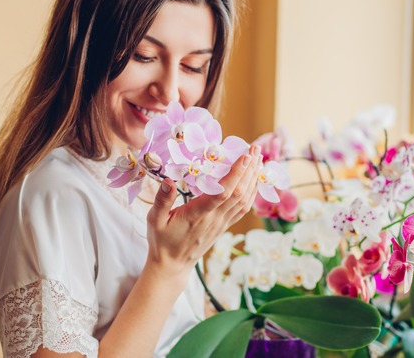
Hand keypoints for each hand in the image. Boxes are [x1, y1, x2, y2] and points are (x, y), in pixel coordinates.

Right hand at [144, 145, 262, 279]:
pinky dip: (252, 192)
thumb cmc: (162, 240)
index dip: (236, 174)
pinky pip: (243, 208)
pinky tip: (255, 180)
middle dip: (250, 169)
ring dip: (253, 178)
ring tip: (258, 158)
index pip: (223, 192)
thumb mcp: (154, 220)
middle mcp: (215, 218)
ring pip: (245, 199)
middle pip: (239, 192)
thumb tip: (167, 180)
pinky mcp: (224, 225)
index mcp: (198, 214)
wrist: (173, 264)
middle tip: (256, 148)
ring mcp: (222, 223)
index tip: (245, 156)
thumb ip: (162, 200)